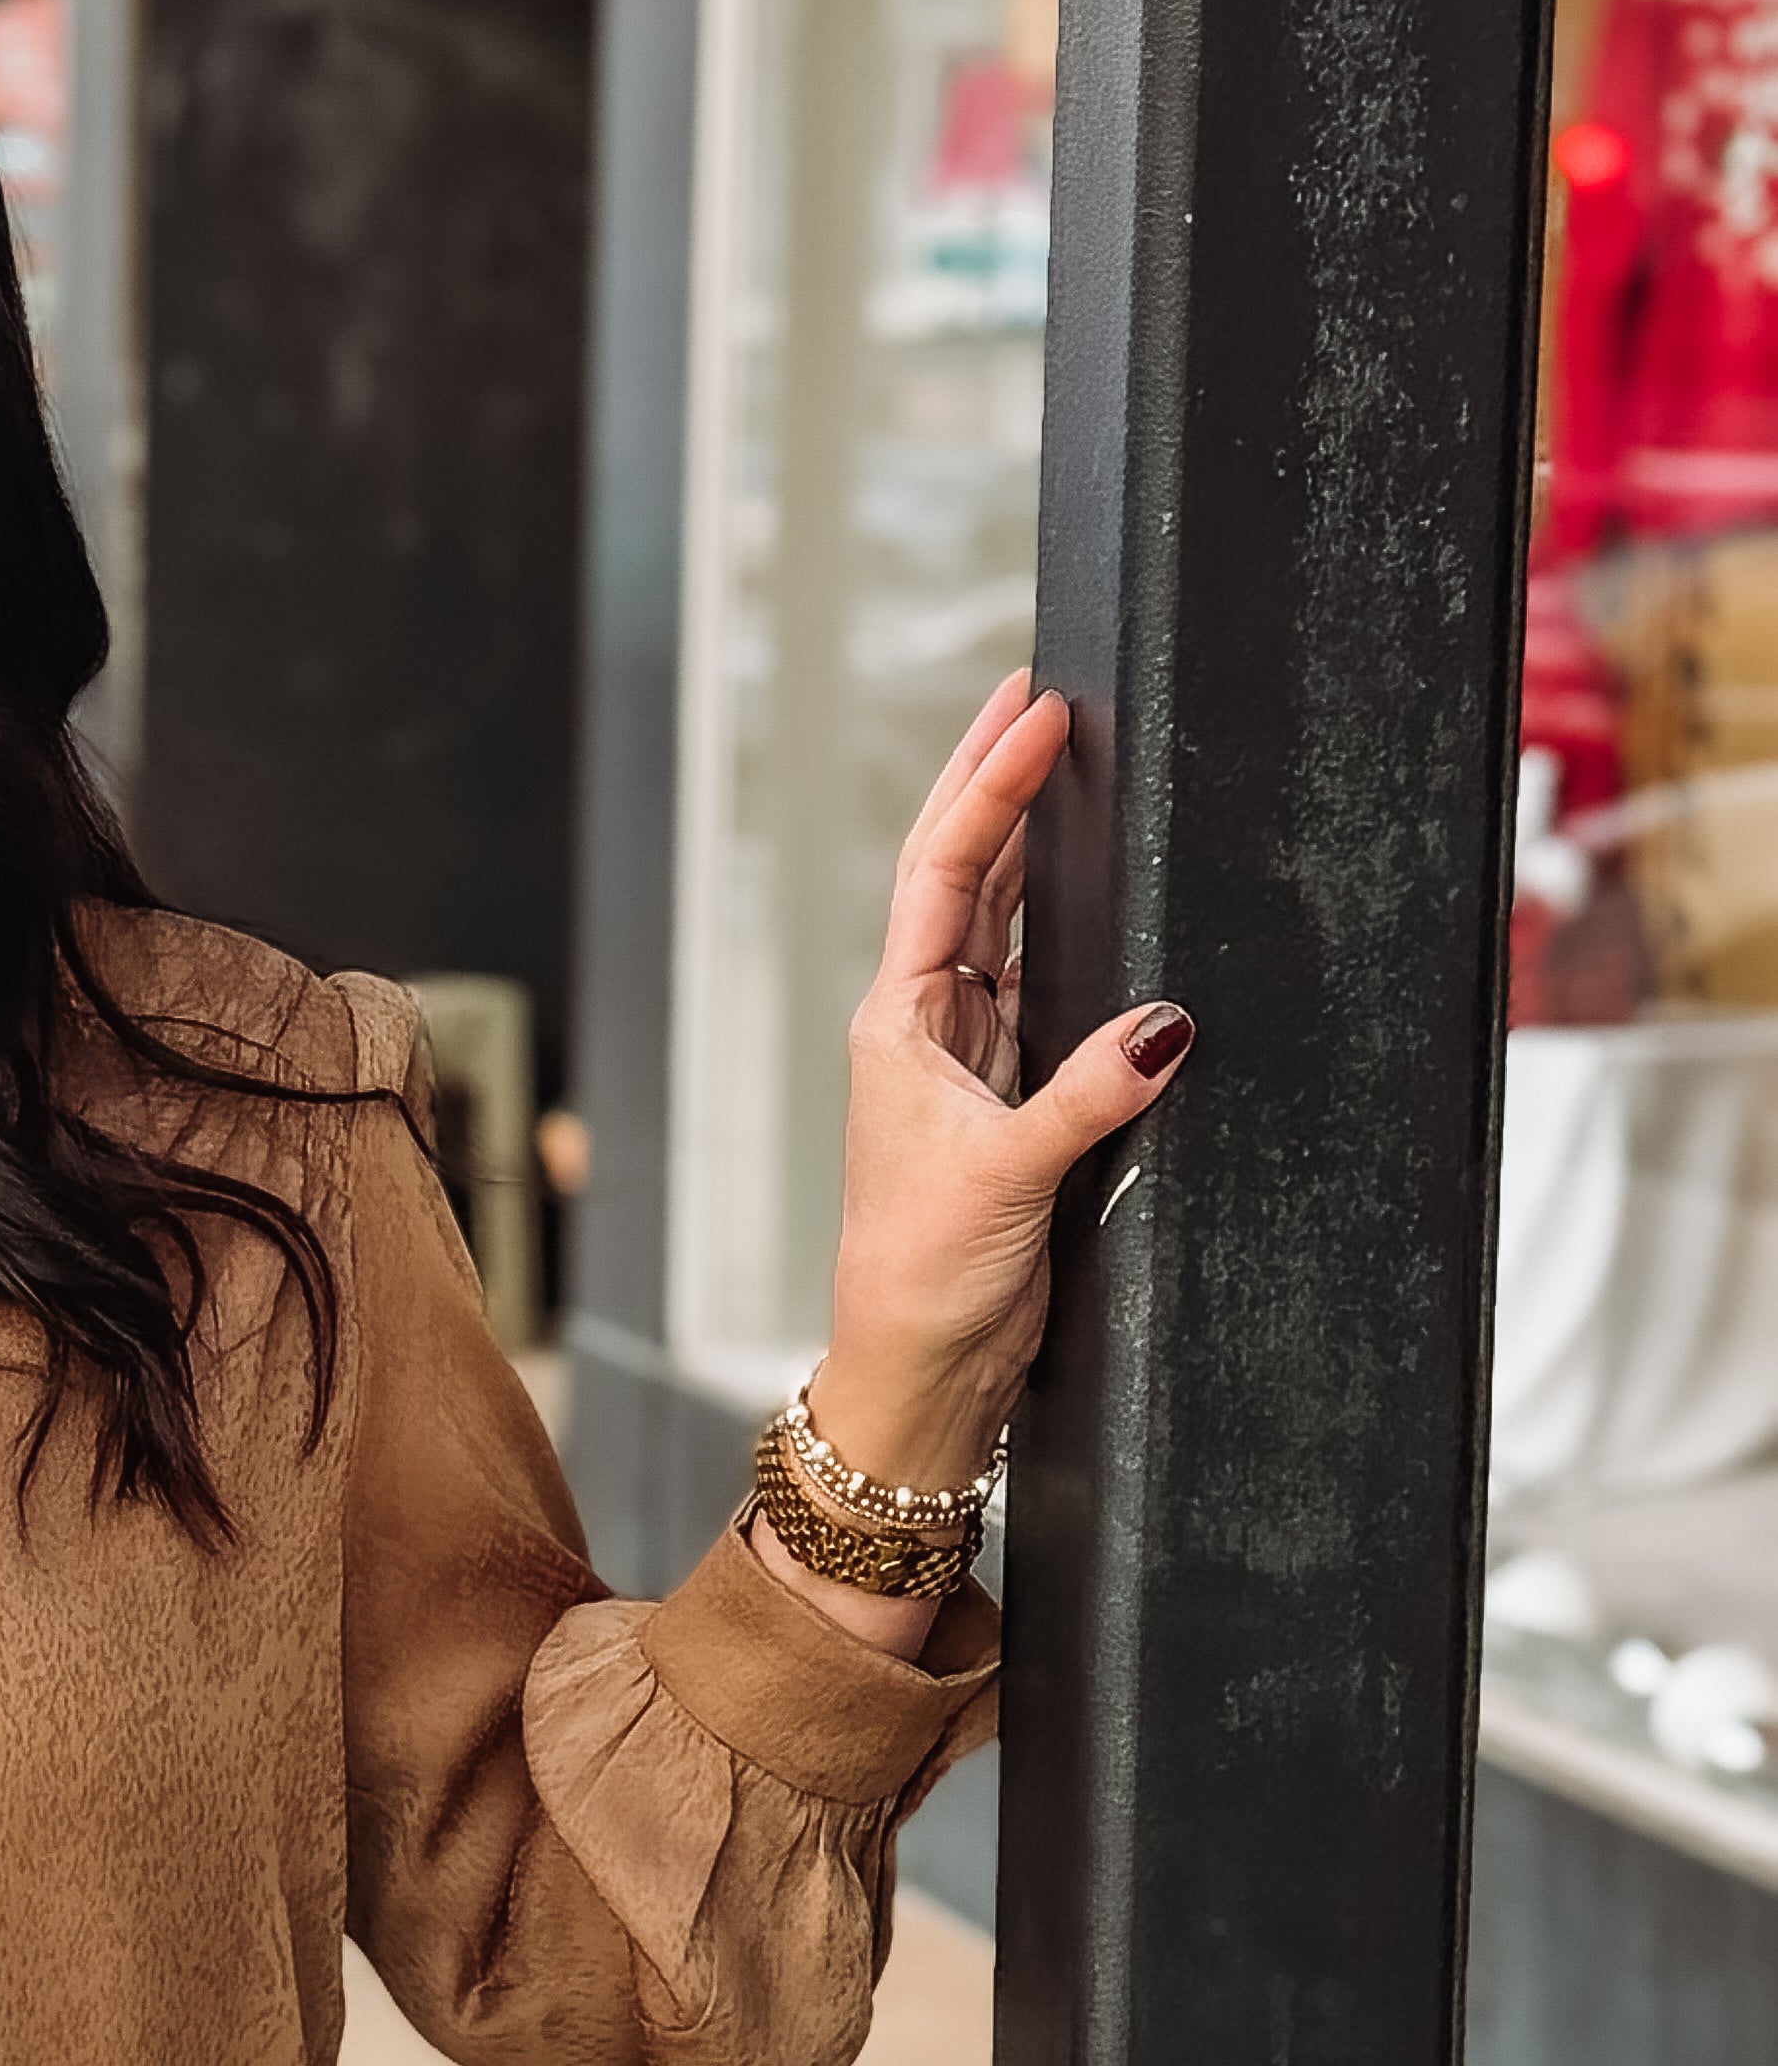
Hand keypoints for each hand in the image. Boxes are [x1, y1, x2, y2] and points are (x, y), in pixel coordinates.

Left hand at [760, 677, 1196, 1652]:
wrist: (920, 1371)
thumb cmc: (927, 1280)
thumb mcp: (1009, 1178)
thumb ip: (1089, 1095)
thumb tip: (1166, 1022)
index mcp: (899, 1024)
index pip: (942, 872)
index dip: (988, 786)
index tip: (1035, 712)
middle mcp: (924, 1028)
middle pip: (958, 875)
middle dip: (993, 782)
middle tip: (1034, 694)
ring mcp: (964, 1059)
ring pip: (994, 923)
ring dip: (1019, 842)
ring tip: (1053, 758)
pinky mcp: (1006, 1099)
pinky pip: (1034, 986)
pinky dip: (1056, 927)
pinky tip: (1078, 889)